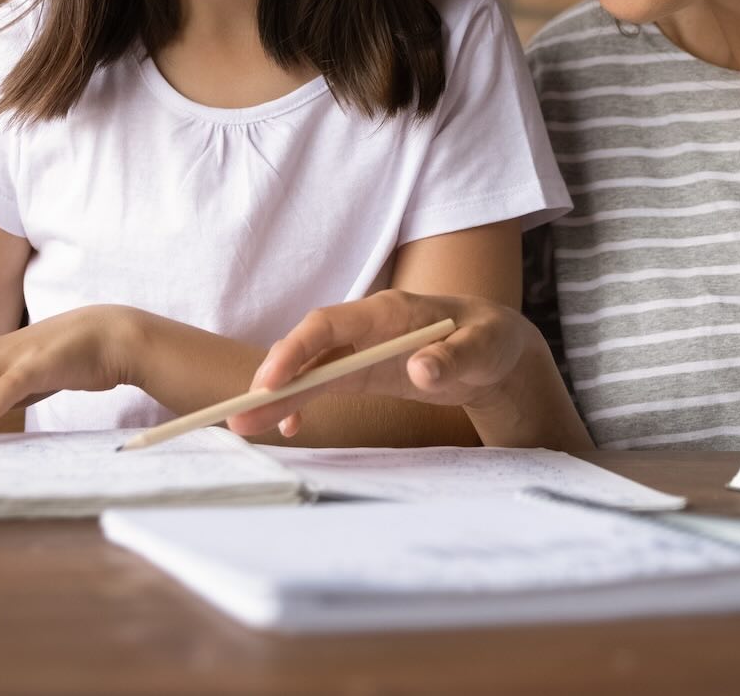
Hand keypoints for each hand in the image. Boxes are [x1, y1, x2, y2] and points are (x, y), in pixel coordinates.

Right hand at [228, 290, 536, 439]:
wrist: (497, 350)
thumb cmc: (491, 340)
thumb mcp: (484, 348)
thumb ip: (454, 357)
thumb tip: (422, 370)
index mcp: (389, 312)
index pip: (329, 324)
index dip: (296, 350)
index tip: (272, 381)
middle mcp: (366, 326)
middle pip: (308, 349)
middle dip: (274, 379)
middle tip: (241, 414)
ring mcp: (362, 349)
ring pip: (309, 369)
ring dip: (279, 395)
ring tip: (246, 426)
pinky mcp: (365, 370)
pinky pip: (323, 384)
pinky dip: (303, 402)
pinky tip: (290, 426)